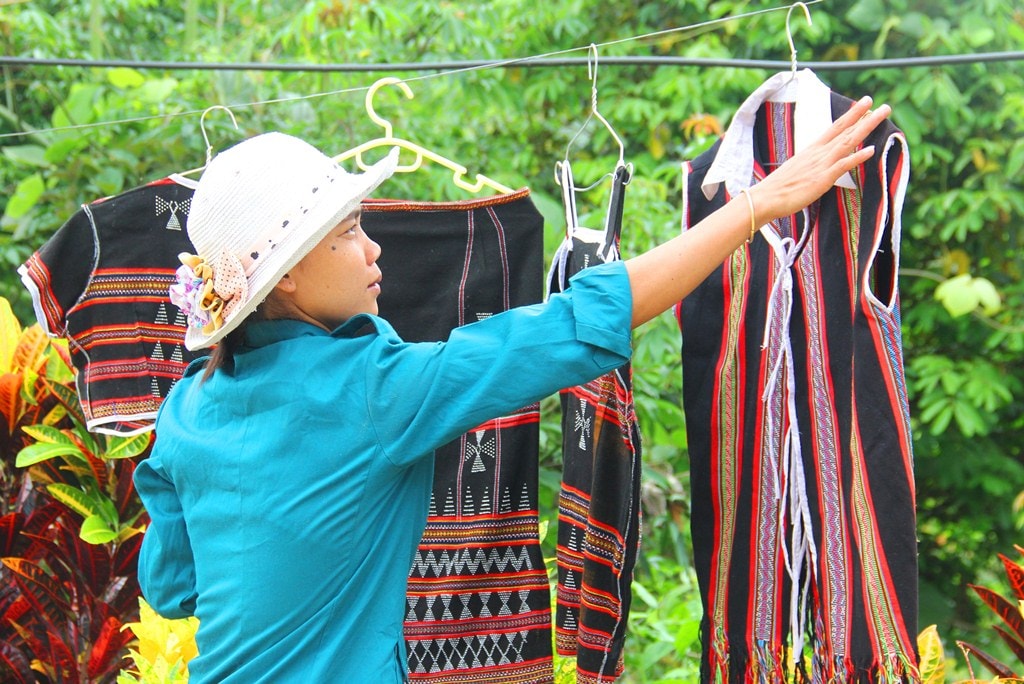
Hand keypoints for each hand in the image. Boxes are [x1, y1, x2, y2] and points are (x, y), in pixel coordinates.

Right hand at [750, 96, 891, 222]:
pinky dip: (857, 157)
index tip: (865, 104)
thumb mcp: (797, 170)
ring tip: (881, 114)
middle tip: (882, 104)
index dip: (851, 115)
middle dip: (864, 116)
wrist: (765, 198)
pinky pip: (842, 166)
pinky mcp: (822, 179)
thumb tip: (817, 166)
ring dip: (866, 127)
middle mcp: (818, 153)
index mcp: (812, 150)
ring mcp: (821, 165)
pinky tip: (871, 150)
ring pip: (848, 141)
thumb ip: (811, 165)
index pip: (835, 128)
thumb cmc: (778, 188)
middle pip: (845, 130)